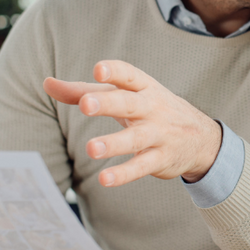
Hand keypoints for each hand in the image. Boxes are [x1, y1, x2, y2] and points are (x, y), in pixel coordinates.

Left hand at [43, 60, 222, 184]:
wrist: (202, 138)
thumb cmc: (152, 110)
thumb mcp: (125, 96)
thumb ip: (84, 91)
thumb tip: (47, 83)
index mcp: (143, 87)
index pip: (129, 75)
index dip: (114, 72)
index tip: (98, 70)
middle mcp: (152, 108)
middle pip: (129, 104)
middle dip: (108, 103)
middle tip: (86, 104)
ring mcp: (159, 134)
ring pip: (135, 139)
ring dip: (114, 144)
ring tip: (91, 149)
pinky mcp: (161, 159)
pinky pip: (142, 166)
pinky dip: (124, 174)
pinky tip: (105, 179)